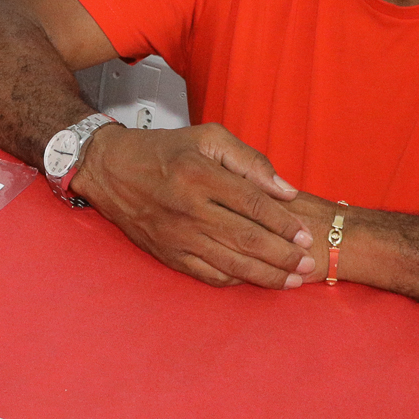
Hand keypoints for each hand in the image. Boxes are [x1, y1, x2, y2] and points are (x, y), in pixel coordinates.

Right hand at [75, 122, 318, 289]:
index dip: (283, 223)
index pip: (253, 204)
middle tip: (309, 263)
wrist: (110, 169)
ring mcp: (178, 235)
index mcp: (200, 175)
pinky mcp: (168, 253)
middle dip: (284, 255)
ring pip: (232, 263)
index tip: (304, 234)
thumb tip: (286, 190)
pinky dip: (236, 280)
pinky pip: (208, 274)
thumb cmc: (164, 150)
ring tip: (293, 280)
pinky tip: (254, 279)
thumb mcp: (207, 138)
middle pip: (248, 239)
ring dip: (267, 275)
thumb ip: (250, 160)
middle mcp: (189, 208)